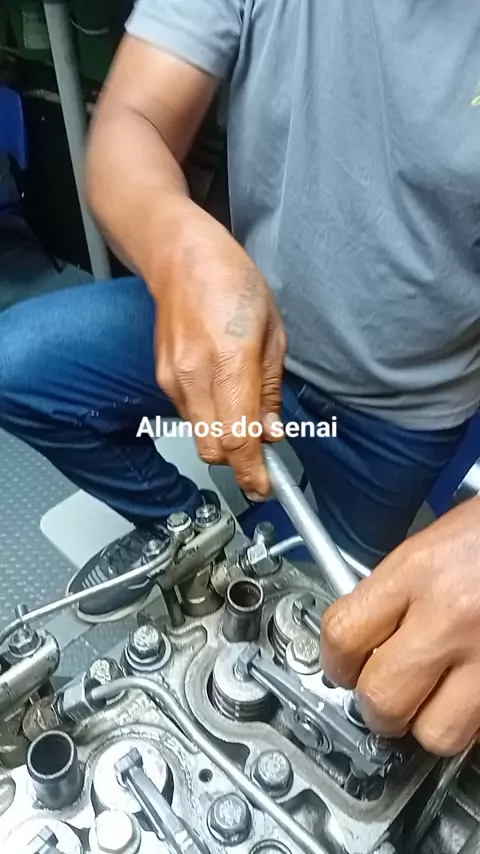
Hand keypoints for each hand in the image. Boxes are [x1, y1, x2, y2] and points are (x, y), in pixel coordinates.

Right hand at [151, 209, 286, 496]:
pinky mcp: (162, 378)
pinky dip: (210, 420)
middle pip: (215, 449)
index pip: (239, 436)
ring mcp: (172, 378)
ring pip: (200, 436)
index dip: (253, 471)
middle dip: (240, 461)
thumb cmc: (231, 281)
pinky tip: (223, 396)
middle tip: (263, 454)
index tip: (265, 488)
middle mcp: (194, 375)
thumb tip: (272, 431)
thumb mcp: (272, 329)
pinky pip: (189, 416)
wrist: (178, 257)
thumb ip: (271, 387)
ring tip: (246, 416)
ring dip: (225, 441)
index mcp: (229, 359)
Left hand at [321, 498, 479, 755]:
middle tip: (388, 694)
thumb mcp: (439, 539)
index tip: (341, 668)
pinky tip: (473, 693)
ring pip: (437, 733)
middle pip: (382, 697)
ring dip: (433, 723)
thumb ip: (399, 587)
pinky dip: (475, 722)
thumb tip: (367, 631)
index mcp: (419, 569)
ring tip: (438, 700)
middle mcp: (451, 613)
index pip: (343, 634)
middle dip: (378, 706)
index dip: (335, 662)